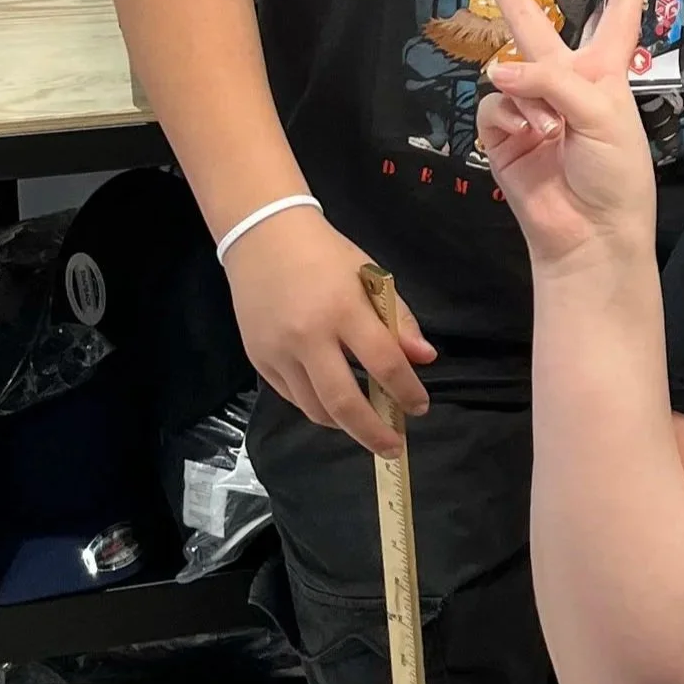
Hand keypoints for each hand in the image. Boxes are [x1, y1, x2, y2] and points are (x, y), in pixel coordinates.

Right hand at [221, 208, 434, 458]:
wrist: (262, 237)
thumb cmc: (325, 255)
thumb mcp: (370, 276)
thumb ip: (399, 320)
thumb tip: (424, 359)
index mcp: (343, 309)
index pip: (384, 363)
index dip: (407, 391)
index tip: (420, 407)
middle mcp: (308, 337)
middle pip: (343, 402)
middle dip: (373, 432)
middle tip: (394, 446)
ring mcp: (278, 352)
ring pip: (314, 408)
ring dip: (344, 424)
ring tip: (366, 425)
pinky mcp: (259, 359)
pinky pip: (292, 397)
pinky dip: (317, 407)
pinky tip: (333, 404)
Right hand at [473, 0, 657, 267]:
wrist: (592, 234)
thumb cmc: (616, 172)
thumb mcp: (604, 114)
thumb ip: (552, 82)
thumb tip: (496, 72)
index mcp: (604, 72)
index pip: (616, 16)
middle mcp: (565, 84)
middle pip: (535, 25)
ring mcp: (529, 108)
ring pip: (509, 70)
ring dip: (529, 95)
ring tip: (552, 129)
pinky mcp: (502, 136)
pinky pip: (494, 106)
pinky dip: (511, 118)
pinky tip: (531, 138)